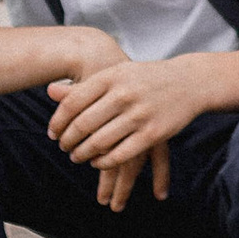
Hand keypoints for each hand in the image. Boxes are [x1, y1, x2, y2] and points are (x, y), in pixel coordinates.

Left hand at [46, 53, 197, 209]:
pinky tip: (98, 162)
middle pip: (83, 124)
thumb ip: (85, 86)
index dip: (58, 122)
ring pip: (99, 142)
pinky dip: (104, 162)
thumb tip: (49, 90)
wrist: (189, 81)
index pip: (73, 102)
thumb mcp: (116, 75)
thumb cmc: (145, 78)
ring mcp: (139, 114)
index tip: (52, 134)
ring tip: (77, 157)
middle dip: (68, 141)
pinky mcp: (153, 134)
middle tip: (64, 148)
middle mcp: (124, 94)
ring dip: (83, 154)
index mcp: (111, 76)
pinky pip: (120, 155)